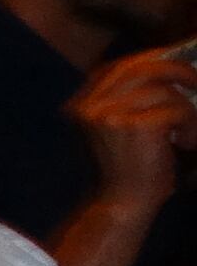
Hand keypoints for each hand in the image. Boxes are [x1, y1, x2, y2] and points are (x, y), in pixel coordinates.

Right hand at [72, 50, 196, 216]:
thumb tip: (165, 71)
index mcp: (81, 105)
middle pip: (139, 68)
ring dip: (186, 111)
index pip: (118, 67)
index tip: (172, 63)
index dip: (149, 60)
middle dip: (175, 70)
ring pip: (163, 91)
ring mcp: (109, 114)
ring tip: (188, 133)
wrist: (122, 204)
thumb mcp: (117, 130)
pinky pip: (177, 110)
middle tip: (196, 81)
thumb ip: (127, 102)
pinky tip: (186, 143)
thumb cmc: (128, 170)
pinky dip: (191, 125)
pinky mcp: (135, 126)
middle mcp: (90, 105)